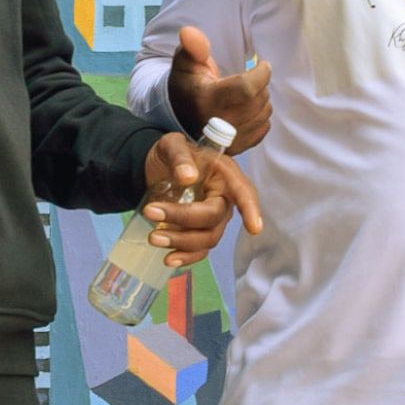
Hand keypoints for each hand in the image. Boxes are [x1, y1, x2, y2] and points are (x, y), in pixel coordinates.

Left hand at [138, 132, 263, 267]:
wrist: (158, 168)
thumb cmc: (172, 154)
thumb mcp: (171, 145)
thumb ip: (179, 156)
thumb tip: (187, 177)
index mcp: (225, 174)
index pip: (243, 192)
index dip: (250, 210)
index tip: (254, 228)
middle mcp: (224, 199)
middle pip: (214, 218)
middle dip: (183, 219)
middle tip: (150, 211)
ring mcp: (213, 219)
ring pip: (207, 238)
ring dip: (180, 241)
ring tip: (153, 237)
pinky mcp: (200, 232)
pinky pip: (199, 250)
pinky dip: (186, 257)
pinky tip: (168, 259)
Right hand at [166, 26, 273, 152]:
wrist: (180, 116)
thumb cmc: (187, 83)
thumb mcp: (185, 61)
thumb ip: (192, 46)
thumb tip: (188, 31)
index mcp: (205, 98)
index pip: (246, 88)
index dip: (261, 74)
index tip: (263, 64)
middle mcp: (217, 123)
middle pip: (257, 100)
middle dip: (260, 85)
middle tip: (252, 78)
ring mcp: (227, 139)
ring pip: (263, 114)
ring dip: (261, 100)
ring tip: (248, 93)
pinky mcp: (236, 149)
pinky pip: (263, 129)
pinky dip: (261, 117)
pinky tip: (248, 109)